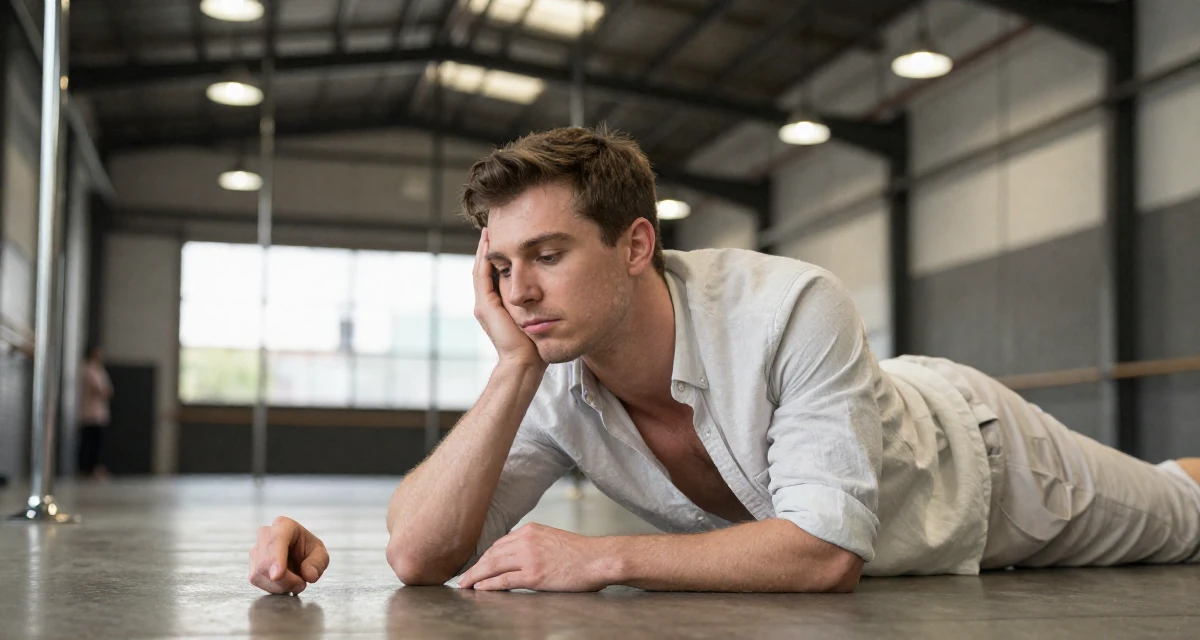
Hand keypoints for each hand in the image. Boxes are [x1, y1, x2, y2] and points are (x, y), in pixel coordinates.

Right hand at [248, 516, 330, 594]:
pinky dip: (272, 588)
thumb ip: (317, 564)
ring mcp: (256, 549)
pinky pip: (257, 581)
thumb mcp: (320, 554)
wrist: (297, 555)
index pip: (277, 540)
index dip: (276, 558)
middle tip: (300, 585)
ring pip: (259, 574)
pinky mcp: (252, 565)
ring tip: (294, 583)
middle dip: (284, 580)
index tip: (277, 576)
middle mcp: (265, 534)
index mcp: (284, 526)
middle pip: (265, 562)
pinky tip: (283, 584)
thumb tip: (308, 575)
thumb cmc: (307, 550)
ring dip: (279, 586)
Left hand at [456, 523, 619, 591]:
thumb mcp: (552, 539)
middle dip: (475, 566)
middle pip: (492, 554)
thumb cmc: (581, 554)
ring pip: (493, 566)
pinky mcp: (534, 575)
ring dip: (476, 576)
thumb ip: (534, 544)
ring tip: (465, 584)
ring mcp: (529, 557)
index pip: (499, 543)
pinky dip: (489, 584)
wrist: (598, 559)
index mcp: (530, 530)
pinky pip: (504, 580)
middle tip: (463, 577)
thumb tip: (518, 557)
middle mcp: (526, 540)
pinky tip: (480, 588)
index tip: (477, 565)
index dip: (485, 556)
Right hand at [473, 228, 541, 367]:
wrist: (525, 362)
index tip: (508, 238)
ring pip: (480, 269)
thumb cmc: (536, 343)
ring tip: (489, 230)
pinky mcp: (485, 306)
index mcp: (498, 306)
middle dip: (489, 248)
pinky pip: (482, 275)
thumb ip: (537, 301)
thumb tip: (552, 286)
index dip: (499, 256)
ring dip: (484, 249)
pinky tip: (490, 243)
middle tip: (495, 226)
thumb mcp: (537, 315)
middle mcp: (486, 304)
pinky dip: (484, 258)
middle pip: (484, 269)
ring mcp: (483, 305)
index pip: (495, 274)